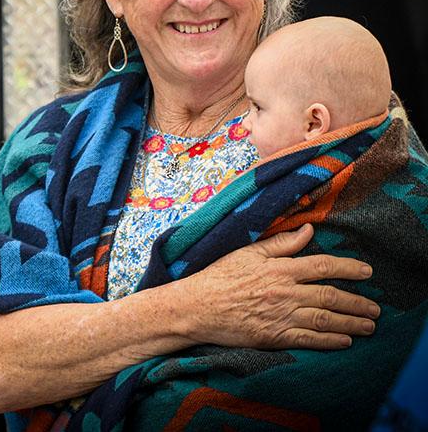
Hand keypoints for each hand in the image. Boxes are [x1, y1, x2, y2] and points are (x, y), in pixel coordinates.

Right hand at [182, 224, 378, 349]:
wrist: (197, 307)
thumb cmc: (219, 276)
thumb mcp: (248, 252)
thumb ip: (281, 243)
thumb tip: (308, 231)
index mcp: (280, 268)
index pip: (323, 266)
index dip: (349, 268)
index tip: (367, 271)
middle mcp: (285, 292)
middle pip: (331, 296)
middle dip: (358, 302)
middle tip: (375, 307)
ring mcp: (281, 316)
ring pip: (326, 319)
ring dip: (351, 323)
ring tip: (368, 326)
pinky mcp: (275, 336)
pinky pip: (310, 339)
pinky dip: (331, 341)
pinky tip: (344, 341)